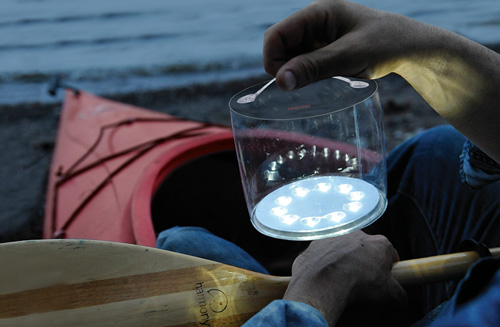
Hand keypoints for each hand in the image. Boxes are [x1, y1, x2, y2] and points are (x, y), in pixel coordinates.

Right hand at [263, 0, 499, 163]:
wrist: (411, 47)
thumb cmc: (385, 44)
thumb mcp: (349, 57)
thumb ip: (314, 68)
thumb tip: (280, 81)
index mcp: (317, 13)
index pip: (276, 36)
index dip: (273, 61)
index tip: (286, 85)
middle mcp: (313, 23)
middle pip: (281, 48)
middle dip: (287, 70)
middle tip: (306, 89)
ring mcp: (318, 37)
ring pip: (291, 60)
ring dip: (300, 76)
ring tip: (321, 85)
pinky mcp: (325, 51)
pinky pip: (305, 65)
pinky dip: (309, 78)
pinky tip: (325, 83)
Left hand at [283, 230, 406, 325]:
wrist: (323, 283)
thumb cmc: (359, 285)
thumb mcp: (390, 296)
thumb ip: (400, 294)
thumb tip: (401, 298)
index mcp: (379, 243)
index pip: (389, 254)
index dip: (389, 268)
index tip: (385, 279)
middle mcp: (358, 234)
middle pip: (366, 250)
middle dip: (365, 263)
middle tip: (362, 282)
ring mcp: (335, 237)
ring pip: (344, 249)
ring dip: (344, 261)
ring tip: (342, 280)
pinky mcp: (316, 243)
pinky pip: (325, 253)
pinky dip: (326, 262)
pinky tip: (326, 276)